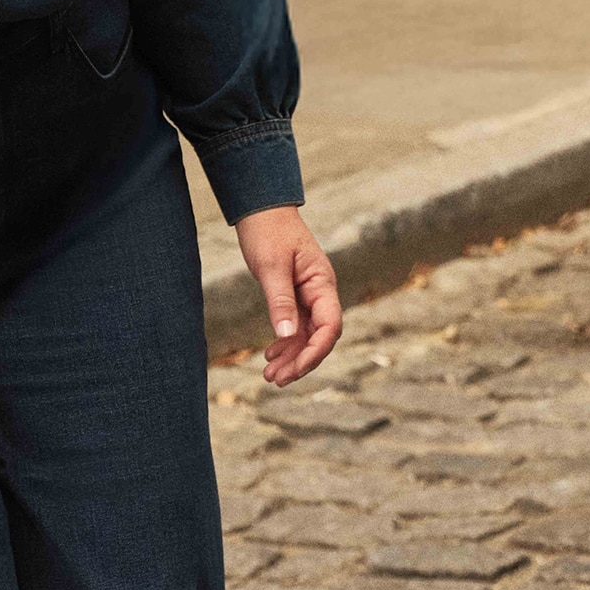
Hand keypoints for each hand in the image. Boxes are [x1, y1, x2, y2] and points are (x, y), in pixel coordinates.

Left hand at [236, 206, 341, 386]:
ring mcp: (308, 294)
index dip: (316, 350)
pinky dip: (285, 342)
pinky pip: (295, 325)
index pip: (330, 325)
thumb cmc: (267, 231)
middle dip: (301, 360)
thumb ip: (280, 301)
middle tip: (276, 380)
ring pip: (306, 334)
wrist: (260, 209)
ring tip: (270, 376)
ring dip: (291, 356)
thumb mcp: (271, 267)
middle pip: (319, 335)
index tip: (296, 368)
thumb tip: (288, 336)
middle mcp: (320, 291)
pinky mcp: (295, 295)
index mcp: (322, 282)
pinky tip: (270, 354)